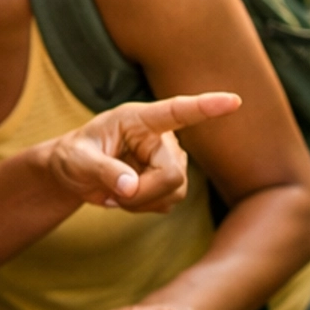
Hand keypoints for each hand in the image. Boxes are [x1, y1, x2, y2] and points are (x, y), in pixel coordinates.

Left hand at [47, 93, 240, 213]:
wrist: (76, 174)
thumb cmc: (75, 156)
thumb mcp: (78, 159)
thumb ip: (102, 171)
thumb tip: (130, 187)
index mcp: (140, 119)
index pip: (177, 111)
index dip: (206, 107)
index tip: (234, 101)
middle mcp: (161, 138)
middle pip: (172, 175)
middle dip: (143, 194)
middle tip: (113, 196)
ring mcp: (170, 160)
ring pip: (175, 192)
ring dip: (141, 202)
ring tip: (116, 192)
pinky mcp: (170, 181)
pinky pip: (168, 203)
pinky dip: (144, 207)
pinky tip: (126, 197)